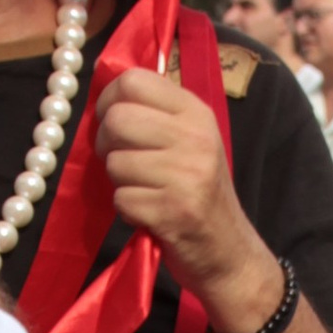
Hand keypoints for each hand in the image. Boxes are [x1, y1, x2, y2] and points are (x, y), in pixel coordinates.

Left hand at [95, 71, 262, 309]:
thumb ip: (156, 114)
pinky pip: (121, 199)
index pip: (134, 80)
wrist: (229, 251)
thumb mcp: (190, 141)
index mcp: (196, 112)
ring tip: (144, 190)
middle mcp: (195, 137)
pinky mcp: (173, 211)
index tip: (112, 121)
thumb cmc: (200, 193)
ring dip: (119, 182)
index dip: (109, 99)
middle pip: (117, 119)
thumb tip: (103, 97)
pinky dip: (127, 210)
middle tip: (121, 160)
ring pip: (115, 162)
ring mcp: (186, 175)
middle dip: (106, 143)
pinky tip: (148, 213)